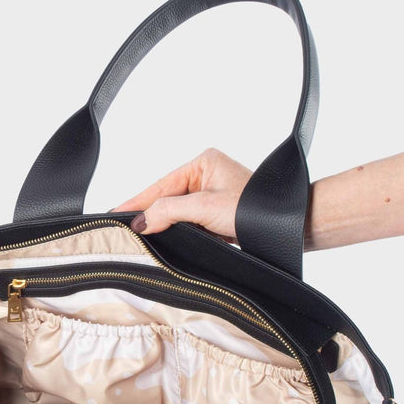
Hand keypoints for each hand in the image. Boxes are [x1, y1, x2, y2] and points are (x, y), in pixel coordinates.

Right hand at [111, 147, 251, 243]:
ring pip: (176, 212)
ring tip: (137, 236)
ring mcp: (211, 196)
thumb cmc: (257, 209)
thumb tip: (141, 222)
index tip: (115, 214)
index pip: (161, 184)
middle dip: (147, 214)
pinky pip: (188, 222)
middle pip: (166, 198)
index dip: (137, 201)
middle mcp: (206, 176)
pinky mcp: (216, 215)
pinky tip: (163, 240)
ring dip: (162, 225)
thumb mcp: (205, 208)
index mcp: (203, 163)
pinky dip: (176, 232)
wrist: (288, 228)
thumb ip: (169, 212)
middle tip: (120, 229)